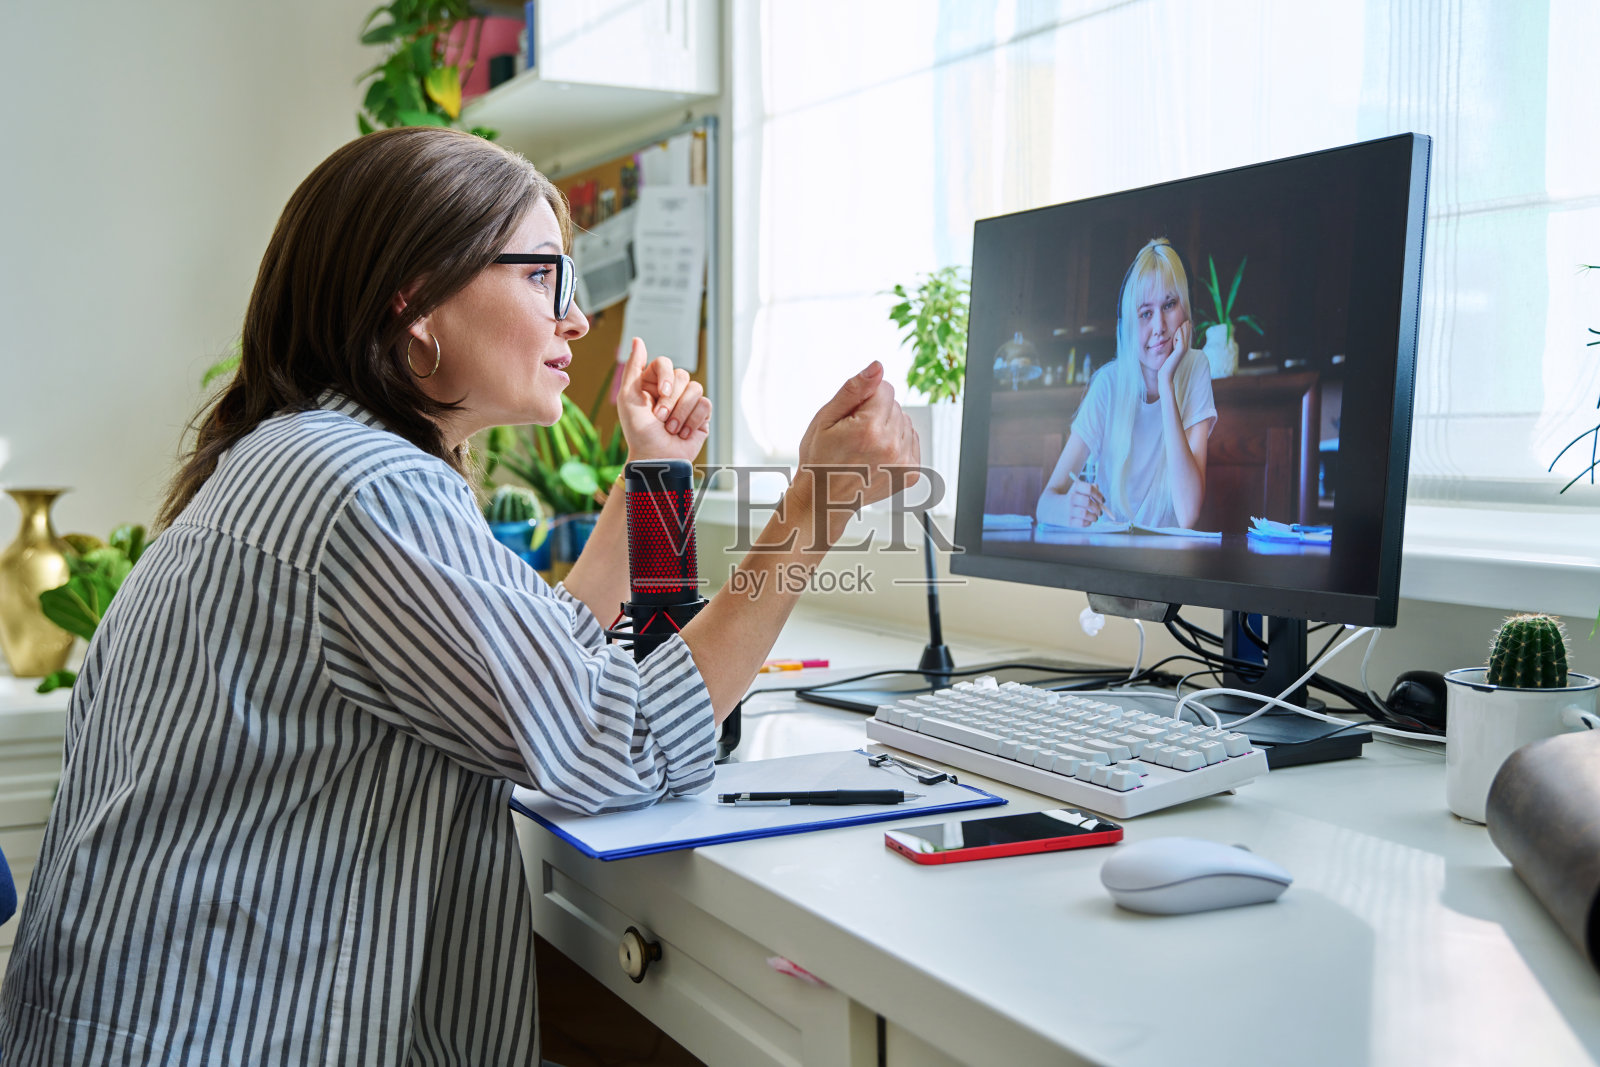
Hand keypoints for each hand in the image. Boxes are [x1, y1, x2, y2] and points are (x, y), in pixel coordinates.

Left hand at [615, 337, 709, 461]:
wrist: (656, 459)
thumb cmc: (638, 432)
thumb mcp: (628, 398)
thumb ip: (633, 367)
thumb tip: (638, 339)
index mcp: (653, 383)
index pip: (665, 363)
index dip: (665, 377)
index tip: (660, 394)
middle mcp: (671, 390)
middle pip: (683, 376)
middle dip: (671, 401)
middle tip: (660, 419)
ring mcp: (688, 402)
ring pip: (696, 390)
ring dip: (681, 413)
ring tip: (671, 429)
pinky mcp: (702, 416)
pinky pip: (706, 405)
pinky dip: (693, 421)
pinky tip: (683, 433)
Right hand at [795, 361, 920, 533]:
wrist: (825, 498)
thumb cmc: (819, 458)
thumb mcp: (826, 418)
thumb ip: (854, 389)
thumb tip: (878, 367)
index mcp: (869, 429)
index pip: (886, 388)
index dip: (865, 399)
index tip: (850, 418)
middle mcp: (891, 446)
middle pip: (896, 405)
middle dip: (877, 413)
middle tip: (854, 436)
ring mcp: (904, 462)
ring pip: (905, 422)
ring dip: (888, 428)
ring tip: (865, 447)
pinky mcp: (911, 472)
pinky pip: (911, 440)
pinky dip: (897, 443)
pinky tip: (878, 455)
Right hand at [1063, 478, 1105, 525]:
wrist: (1050, 507)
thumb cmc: (1069, 498)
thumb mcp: (1077, 490)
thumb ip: (1090, 490)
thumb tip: (1101, 497)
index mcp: (1075, 488)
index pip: (1089, 488)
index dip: (1098, 495)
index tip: (1102, 500)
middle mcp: (1070, 498)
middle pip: (1087, 502)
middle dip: (1097, 508)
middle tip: (1099, 511)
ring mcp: (1068, 510)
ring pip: (1085, 514)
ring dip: (1094, 517)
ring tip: (1095, 517)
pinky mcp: (1068, 521)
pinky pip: (1082, 523)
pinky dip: (1088, 523)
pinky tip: (1087, 521)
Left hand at [1157, 319, 1190, 399]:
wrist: (1165, 373)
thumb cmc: (1165, 364)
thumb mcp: (1169, 353)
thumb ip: (1172, 346)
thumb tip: (1171, 339)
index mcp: (1182, 348)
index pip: (1185, 336)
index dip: (1185, 329)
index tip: (1185, 322)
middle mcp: (1184, 348)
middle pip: (1187, 335)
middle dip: (1186, 327)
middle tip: (1187, 320)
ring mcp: (1183, 349)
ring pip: (1184, 336)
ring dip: (1184, 329)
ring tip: (1185, 322)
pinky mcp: (1180, 350)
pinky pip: (1181, 339)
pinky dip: (1180, 334)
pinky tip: (1179, 329)